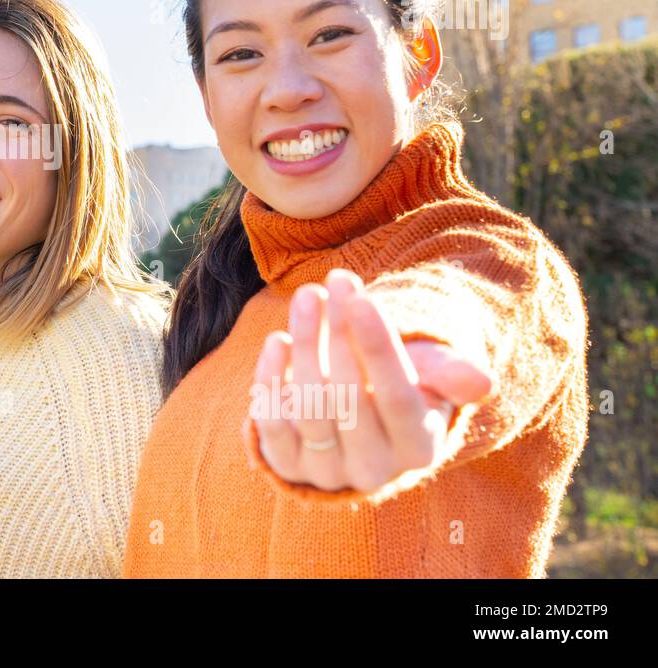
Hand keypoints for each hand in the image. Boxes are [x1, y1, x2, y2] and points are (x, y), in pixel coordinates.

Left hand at [251, 269, 489, 493]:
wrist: (356, 423)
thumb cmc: (403, 386)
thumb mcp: (432, 376)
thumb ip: (451, 375)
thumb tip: (482, 382)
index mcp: (419, 447)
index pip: (398, 398)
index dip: (378, 349)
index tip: (364, 300)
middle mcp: (374, 468)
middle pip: (349, 399)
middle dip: (340, 334)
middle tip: (337, 281)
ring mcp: (328, 471)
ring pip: (310, 407)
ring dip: (305, 345)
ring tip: (309, 296)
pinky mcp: (288, 466)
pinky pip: (271, 425)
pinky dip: (270, 380)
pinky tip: (277, 340)